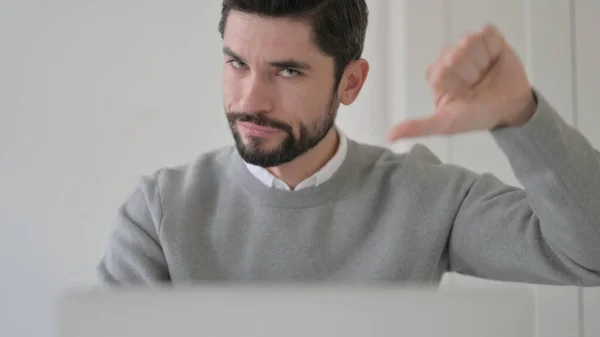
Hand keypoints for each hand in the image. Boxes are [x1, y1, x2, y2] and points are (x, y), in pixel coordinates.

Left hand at [387, 24, 536, 141]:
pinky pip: (487, 33)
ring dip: (483, 61)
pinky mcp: (486, 38)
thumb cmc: (478, 115)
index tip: (465, 93)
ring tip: (486, 74)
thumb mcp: (447, 124)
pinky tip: (493, 61)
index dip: (459, 81)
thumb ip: (419, 127)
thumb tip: (389, 136)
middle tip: (478, 85)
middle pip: (457, 53)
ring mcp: (467, 47)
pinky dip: (493, 48)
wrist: (510, 108)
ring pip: (471, 42)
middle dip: (472, 71)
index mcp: (437, 76)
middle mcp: (449, 59)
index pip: (443, 68)